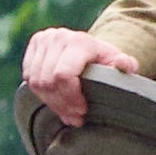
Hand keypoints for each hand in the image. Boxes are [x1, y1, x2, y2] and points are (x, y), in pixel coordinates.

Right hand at [21, 28, 135, 127]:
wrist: (87, 46)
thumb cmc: (103, 60)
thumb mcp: (116, 62)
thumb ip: (124, 64)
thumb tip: (126, 65)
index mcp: (79, 42)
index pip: (62, 75)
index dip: (71, 98)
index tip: (83, 110)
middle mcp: (57, 37)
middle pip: (48, 82)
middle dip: (62, 104)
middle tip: (76, 117)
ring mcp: (43, 41)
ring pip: (37, 82)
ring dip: (52, 103)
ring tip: (67, 112)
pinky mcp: (32, 48)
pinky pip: (29, 79)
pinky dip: (42, 94)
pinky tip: (56, 100)